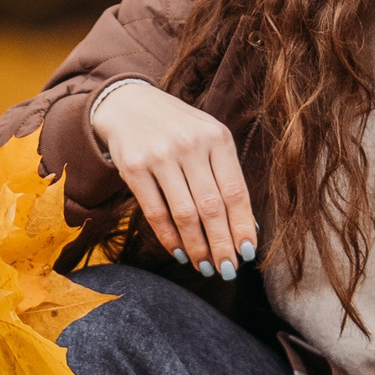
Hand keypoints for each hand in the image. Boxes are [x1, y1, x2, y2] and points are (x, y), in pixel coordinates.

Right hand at [88, 82, 258, 279]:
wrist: (127, 104)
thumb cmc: (176, 129)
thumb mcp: (206, 139)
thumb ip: (225, 175)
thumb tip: (246, 226)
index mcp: (217, 137)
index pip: (235, 191)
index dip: (243, 226)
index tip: (247, 253)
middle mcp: (191, 145)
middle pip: (212, 207)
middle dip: (222, 244)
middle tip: (228, 269)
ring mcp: (160, 155)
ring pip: (185, 214)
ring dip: (198, 247)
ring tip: (206, 267)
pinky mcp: (134, 167)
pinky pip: (156, 213)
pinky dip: (170, 238)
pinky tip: (180, 252)